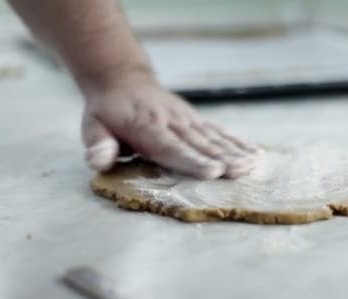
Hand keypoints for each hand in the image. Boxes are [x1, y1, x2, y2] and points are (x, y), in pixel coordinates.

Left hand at [81, 72, 260, 178]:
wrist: (123, 78)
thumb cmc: (107, 110)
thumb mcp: (93, 126)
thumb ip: (98, 145)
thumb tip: (98, 162)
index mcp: (147, 128)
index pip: (172, 148)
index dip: (193, 161)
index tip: (214, 172)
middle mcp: (172, 123)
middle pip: (200, 144)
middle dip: (224, 159)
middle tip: (243, 171)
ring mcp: (187, 120)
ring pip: (214, 138)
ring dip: (235, 151)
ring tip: (254, 164)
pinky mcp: (196, 119)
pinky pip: (219, 131)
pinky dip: (237, 142)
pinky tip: (254, 153)